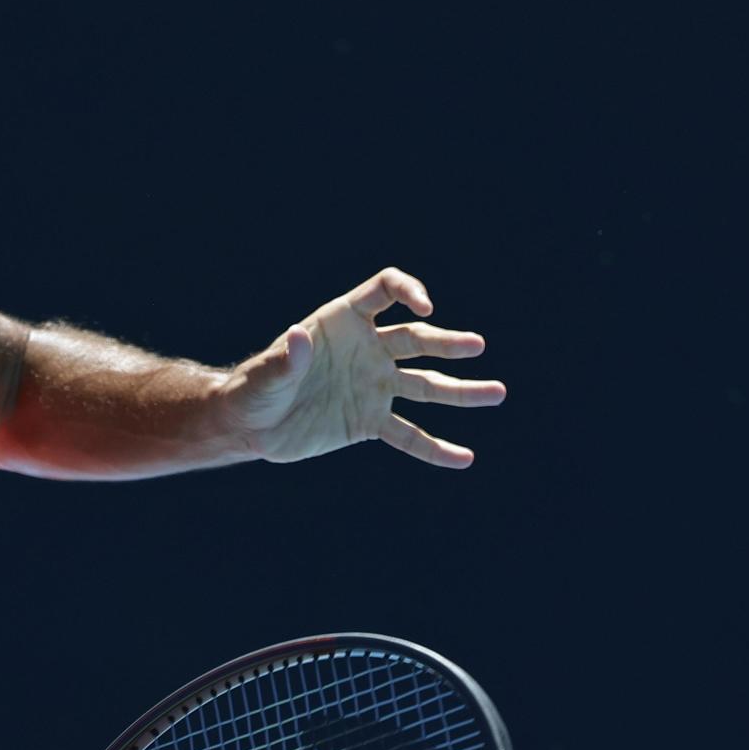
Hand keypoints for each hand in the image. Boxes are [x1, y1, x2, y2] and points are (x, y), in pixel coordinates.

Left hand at [220, 267, 505, 466]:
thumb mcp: (266, 374)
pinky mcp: (370, 422)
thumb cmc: (254, 389)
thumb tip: (300, 337)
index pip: (384, 292)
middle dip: (447, 344)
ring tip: (497, 393)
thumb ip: (285, 358)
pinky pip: (409, 436)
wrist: (251, 425)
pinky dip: (434, 448)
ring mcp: (373, 386)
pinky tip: (464, 458)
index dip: (407, 291)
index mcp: (343, 321)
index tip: (426, 308)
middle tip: (477, 346)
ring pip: (426, 386)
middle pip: (416, 340)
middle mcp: (368, 349)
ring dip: (461, 391)